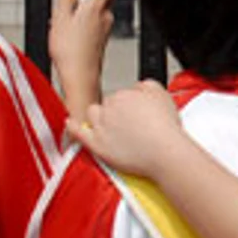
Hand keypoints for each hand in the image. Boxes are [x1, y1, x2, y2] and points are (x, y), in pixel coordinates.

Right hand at [50, 0, 119, 117]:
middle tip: (67, 8)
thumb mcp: (58, 19)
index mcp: (96, 6)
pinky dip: (80, 28)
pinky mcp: (102, 40)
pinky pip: (91, 26)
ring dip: (80, 15)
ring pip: (93, 12)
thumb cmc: (71, 52)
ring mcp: (105, 29)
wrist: (80, 77)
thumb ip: (65, 0)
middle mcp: (106, 16)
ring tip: (65, 27)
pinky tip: (70, 38)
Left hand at [70, 80, 190, 176]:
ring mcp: (102, 125)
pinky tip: (71, 125)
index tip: (136, 114)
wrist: (164, 151)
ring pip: (92, 114)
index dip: (129, 106)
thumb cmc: (165, 129)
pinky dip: (73, 127)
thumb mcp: (162, 94)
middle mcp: (110, 107)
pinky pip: (78, 132)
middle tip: (129, 124)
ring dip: (98, 118)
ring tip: (109, 127)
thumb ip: (147, 87)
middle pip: (107, 104)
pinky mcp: (96, 143)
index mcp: (125, 95)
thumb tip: (139, 87)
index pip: (121, 96)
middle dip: (115, 112)